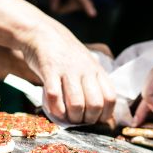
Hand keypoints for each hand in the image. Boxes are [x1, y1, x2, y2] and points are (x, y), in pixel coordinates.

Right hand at [0, 0, 115, 124]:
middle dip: (87, 119)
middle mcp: (84, 70)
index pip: (110, 98)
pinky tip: (54, 110)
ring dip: (71, 118)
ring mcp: (67, 70)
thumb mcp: (86, 63)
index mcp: (96, 70)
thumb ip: (93, 82)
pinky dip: (55, 109)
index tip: (95, 119)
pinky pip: (55, 96)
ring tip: (66, 118)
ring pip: (76, 104)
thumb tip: (98, 109)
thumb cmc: (64, 53)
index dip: (105, 115)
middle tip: (79, 120)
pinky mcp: (49, 71)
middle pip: (95, 105)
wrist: (41, 33)